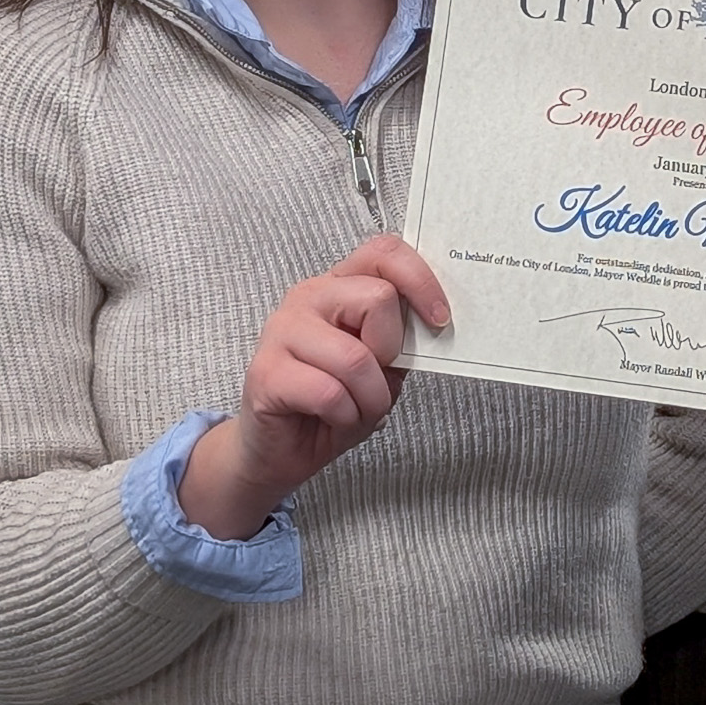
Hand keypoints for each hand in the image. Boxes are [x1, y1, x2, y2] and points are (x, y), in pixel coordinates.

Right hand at [177, 235, 448, 540]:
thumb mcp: (382, 365)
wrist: (281, 452)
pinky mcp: (265, 372)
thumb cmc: (336, 403)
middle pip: (377, 298)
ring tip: (357, 409)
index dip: (420, 280)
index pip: (383, 252)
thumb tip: (435, 321)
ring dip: (370, 398)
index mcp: (339, 285)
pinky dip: (346, 416)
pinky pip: (329, 393)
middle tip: (375, 379)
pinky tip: (332, 419)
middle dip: (390, 351)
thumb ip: (402, 336)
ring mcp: (281, 331)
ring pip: (356, 357)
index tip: (440, 319)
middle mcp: (308, 296)